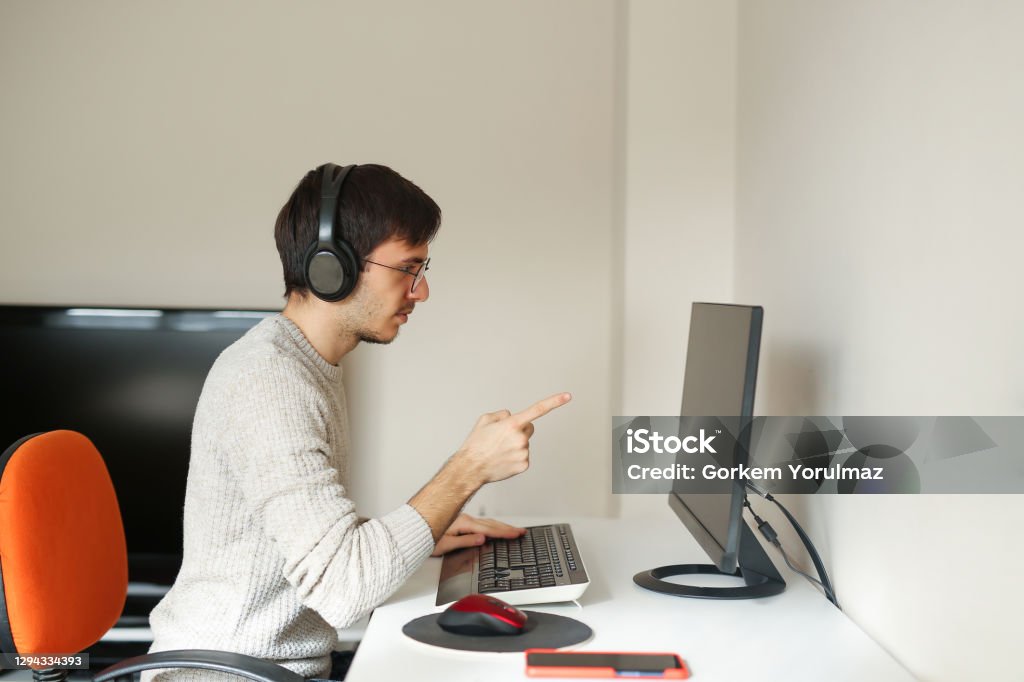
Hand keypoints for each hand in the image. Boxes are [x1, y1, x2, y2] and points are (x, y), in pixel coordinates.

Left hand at [431, 513, 525, 556]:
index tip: (517, 534)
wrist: (413, 531)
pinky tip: (494, 528)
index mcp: (463, 524)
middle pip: (491, 524)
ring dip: (501, 526)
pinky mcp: (461, 522)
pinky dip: (492, 526)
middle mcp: (464, 519)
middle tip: (521, 531)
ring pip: (487, 523)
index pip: (489, 530)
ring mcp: (463, 519)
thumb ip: (466, 541)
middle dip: (507, 528)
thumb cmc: (426, 538)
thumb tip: (483, 539)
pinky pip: (481, 523)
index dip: (505, 533)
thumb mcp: (446, 545)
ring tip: (513, 530)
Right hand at [455, 392, 571, 484]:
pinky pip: (523, 456)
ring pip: (525, 443)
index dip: (554, 402)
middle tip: (503, 438)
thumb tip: (511, 417)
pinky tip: (503, 459)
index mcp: (512, 424)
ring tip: (499, 451)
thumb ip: (502, 414)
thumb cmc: (476, 444)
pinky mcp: (524, 465)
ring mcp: (523, 452)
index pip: (537, 410)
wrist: (470, 468)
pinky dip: (515, 457)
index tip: (567, 396)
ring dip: (515, 445)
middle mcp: (520, 438)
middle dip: (519, 430)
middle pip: (529, 428)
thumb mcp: (485, 420)